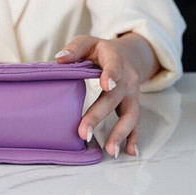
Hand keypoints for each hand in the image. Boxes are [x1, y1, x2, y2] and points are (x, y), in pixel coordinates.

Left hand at [55, 34, 159, 157]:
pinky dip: (134, 138)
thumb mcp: (88, 42)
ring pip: (130, 114)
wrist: (127, 55)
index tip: (105, 85)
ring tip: (111, 150)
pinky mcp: (133, 105)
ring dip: (121, 133)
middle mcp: (127, 78)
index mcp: (115, 59)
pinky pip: (136, 123)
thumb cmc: (100, 51)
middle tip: (84, 132)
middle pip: (115, 97)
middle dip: (99, 115)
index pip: (114, 66)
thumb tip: (59, 59)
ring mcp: (132, 94)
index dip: (111, 74)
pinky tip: (130, 152)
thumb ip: (75, 49)